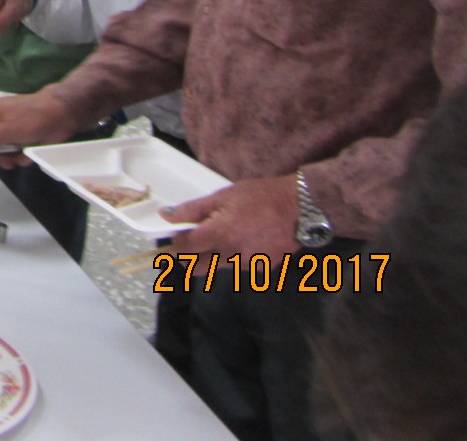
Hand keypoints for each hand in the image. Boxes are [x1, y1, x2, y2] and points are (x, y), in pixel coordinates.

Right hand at [0, 93, 81, 168]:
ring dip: (8, 159)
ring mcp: (12, 134)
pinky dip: (21, 157)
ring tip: (15, 159)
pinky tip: (27, 155)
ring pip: (2, 153)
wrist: (61, 115)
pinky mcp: (24, 143)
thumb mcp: (7, 129)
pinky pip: (16, 155)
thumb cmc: (31, 117)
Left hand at [163, 176, 300, 257]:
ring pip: (219, 267)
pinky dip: (237, 257)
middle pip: (197, 268)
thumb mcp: (223, 196)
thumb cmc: (260, 196)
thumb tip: (166, 215)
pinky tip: (247, 240)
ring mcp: (248, 265)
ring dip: (216, 256)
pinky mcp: (262, 269)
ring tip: (230, 233)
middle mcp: (231, 255)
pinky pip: (240, 267)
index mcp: (219, 234)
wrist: (300, 207)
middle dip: (191, 257)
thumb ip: (192, 209)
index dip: (177, 242)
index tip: (179, 234)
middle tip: (195, 241)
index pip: (185, 248)